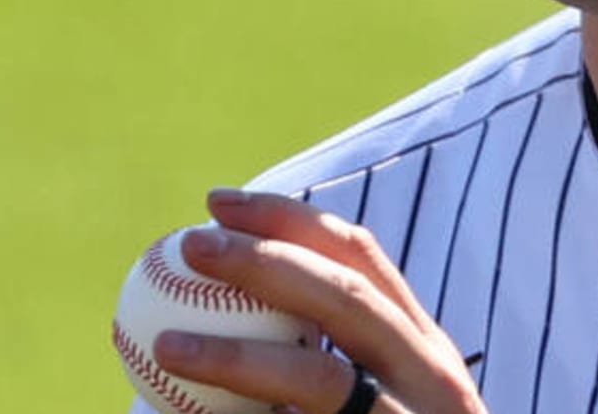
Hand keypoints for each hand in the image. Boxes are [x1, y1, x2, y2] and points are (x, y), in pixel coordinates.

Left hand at [152, 188, 487, 413]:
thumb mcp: (379, 402)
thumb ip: (319, 363)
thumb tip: (215, 301)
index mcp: (422, 348)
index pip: (362, 257)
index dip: (287, 218)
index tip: (216, 204)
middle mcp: (429, 380)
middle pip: (347, 297)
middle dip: (265, 260)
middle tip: (189, 247)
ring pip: (320, 380)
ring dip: (237, 353)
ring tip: (167, 341)